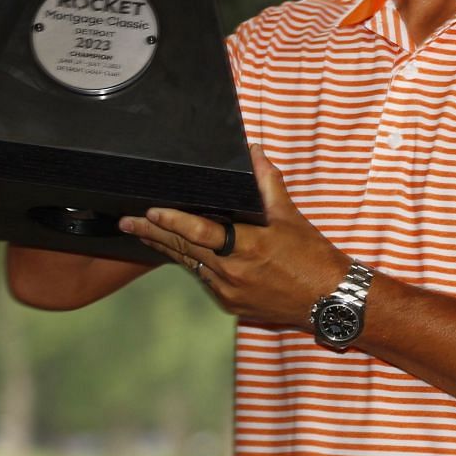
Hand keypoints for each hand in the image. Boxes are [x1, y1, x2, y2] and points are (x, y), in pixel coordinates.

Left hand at [121, 144, 349, 327]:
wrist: (329, 301)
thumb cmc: (311, 256)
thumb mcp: (290, 216)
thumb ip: (268, 182)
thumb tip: (253, 151)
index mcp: (248, 247)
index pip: (201, 232)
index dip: (174, 221)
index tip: (150, 212)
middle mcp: (233, 273)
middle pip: (184, 249)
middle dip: (153, 234)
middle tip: (126, 222)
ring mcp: (229, 292)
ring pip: (189, 264)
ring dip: (165, 247)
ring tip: (139, 232)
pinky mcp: (230, 304)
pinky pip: (202, 278)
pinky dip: (187, 262)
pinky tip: (172, 250)